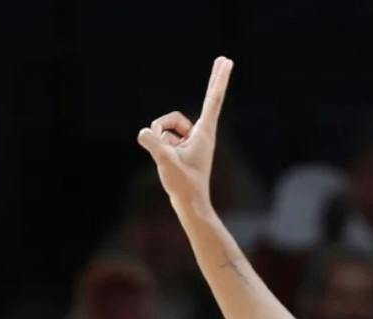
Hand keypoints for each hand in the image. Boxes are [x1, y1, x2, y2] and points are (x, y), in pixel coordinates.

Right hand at [136, 57, 230, 211]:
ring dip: (160, 137)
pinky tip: (167, 161)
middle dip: (214, 79)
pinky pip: (162, 135)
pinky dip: (158, 144)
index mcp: (204, 133)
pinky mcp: (182, 146)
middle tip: (225, 59)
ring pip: (166, 124)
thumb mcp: (165, 162)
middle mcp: (200, 133)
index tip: (227, 62)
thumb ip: (153, 142)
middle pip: (207, 100)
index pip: (213, 100)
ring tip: (170, 158)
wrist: (189, 204)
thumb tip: (144, 132)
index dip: (218, 79)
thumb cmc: (183, 185)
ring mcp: (191, 139)